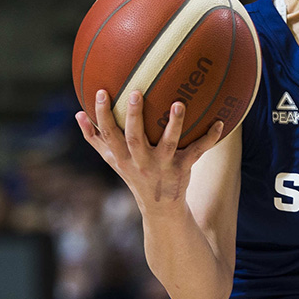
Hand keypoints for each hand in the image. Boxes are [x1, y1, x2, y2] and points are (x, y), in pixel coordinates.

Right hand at [75, 89, 223, 212]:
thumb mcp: (112, 160)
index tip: (102, 92)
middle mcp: (141, 161)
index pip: (108, 135)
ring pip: (168, 143)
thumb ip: (95, 138)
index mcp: (123, 157)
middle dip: (133, 117)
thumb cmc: (134, 173)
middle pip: (134, 138)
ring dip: (174, 124)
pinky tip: (221, 123)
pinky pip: (198, 151)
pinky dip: (210, 138)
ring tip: (179, 103)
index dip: (103, 115)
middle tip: (135, 92)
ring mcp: (163, 165)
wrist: (159, 206)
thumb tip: (77, 114)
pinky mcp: (183, 168)